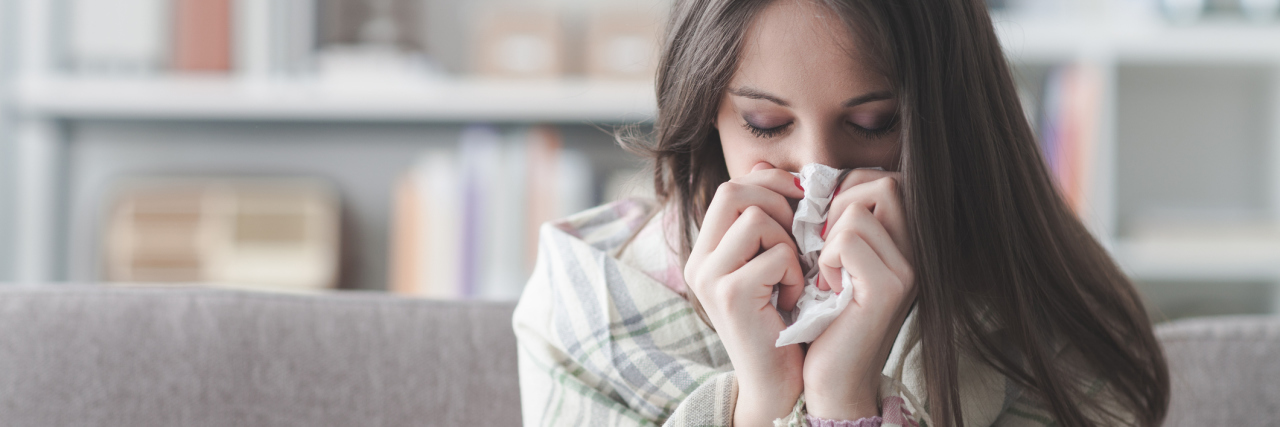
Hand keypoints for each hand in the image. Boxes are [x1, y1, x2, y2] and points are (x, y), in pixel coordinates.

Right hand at [684, 162, 806, 425]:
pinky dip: (795, 273)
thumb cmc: (784, 321)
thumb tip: (768, 165)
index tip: (800, 201)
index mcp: (707, 250)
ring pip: (756, 219)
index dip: (770, 183)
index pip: (731, 186)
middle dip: (779, 204)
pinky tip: (794, 298)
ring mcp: (709, 277)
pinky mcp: (729, 295)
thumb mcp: (771, 263)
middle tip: (799, 235)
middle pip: (735, 190)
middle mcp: (699, 261)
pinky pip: (776, 255)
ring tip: (792, 274)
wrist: (778, 382)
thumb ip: (767, 221)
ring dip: (788, 242)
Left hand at [802, 169, 916, 419]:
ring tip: (828, 273)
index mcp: (906, 242)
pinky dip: (827, 260)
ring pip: (859, 210)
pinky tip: (829, 289)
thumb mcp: (828, 259)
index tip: (825, 228)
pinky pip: (847, 240)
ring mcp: (908, 270)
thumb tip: (792, 173)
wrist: (830, 378)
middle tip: (823, 246)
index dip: (847, 190)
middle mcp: (917, 252)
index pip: (886, 179)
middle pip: (883, 183)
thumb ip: (828, 218)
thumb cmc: (822, 317)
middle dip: (839, 205)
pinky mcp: (889, 288)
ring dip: (829, 238)